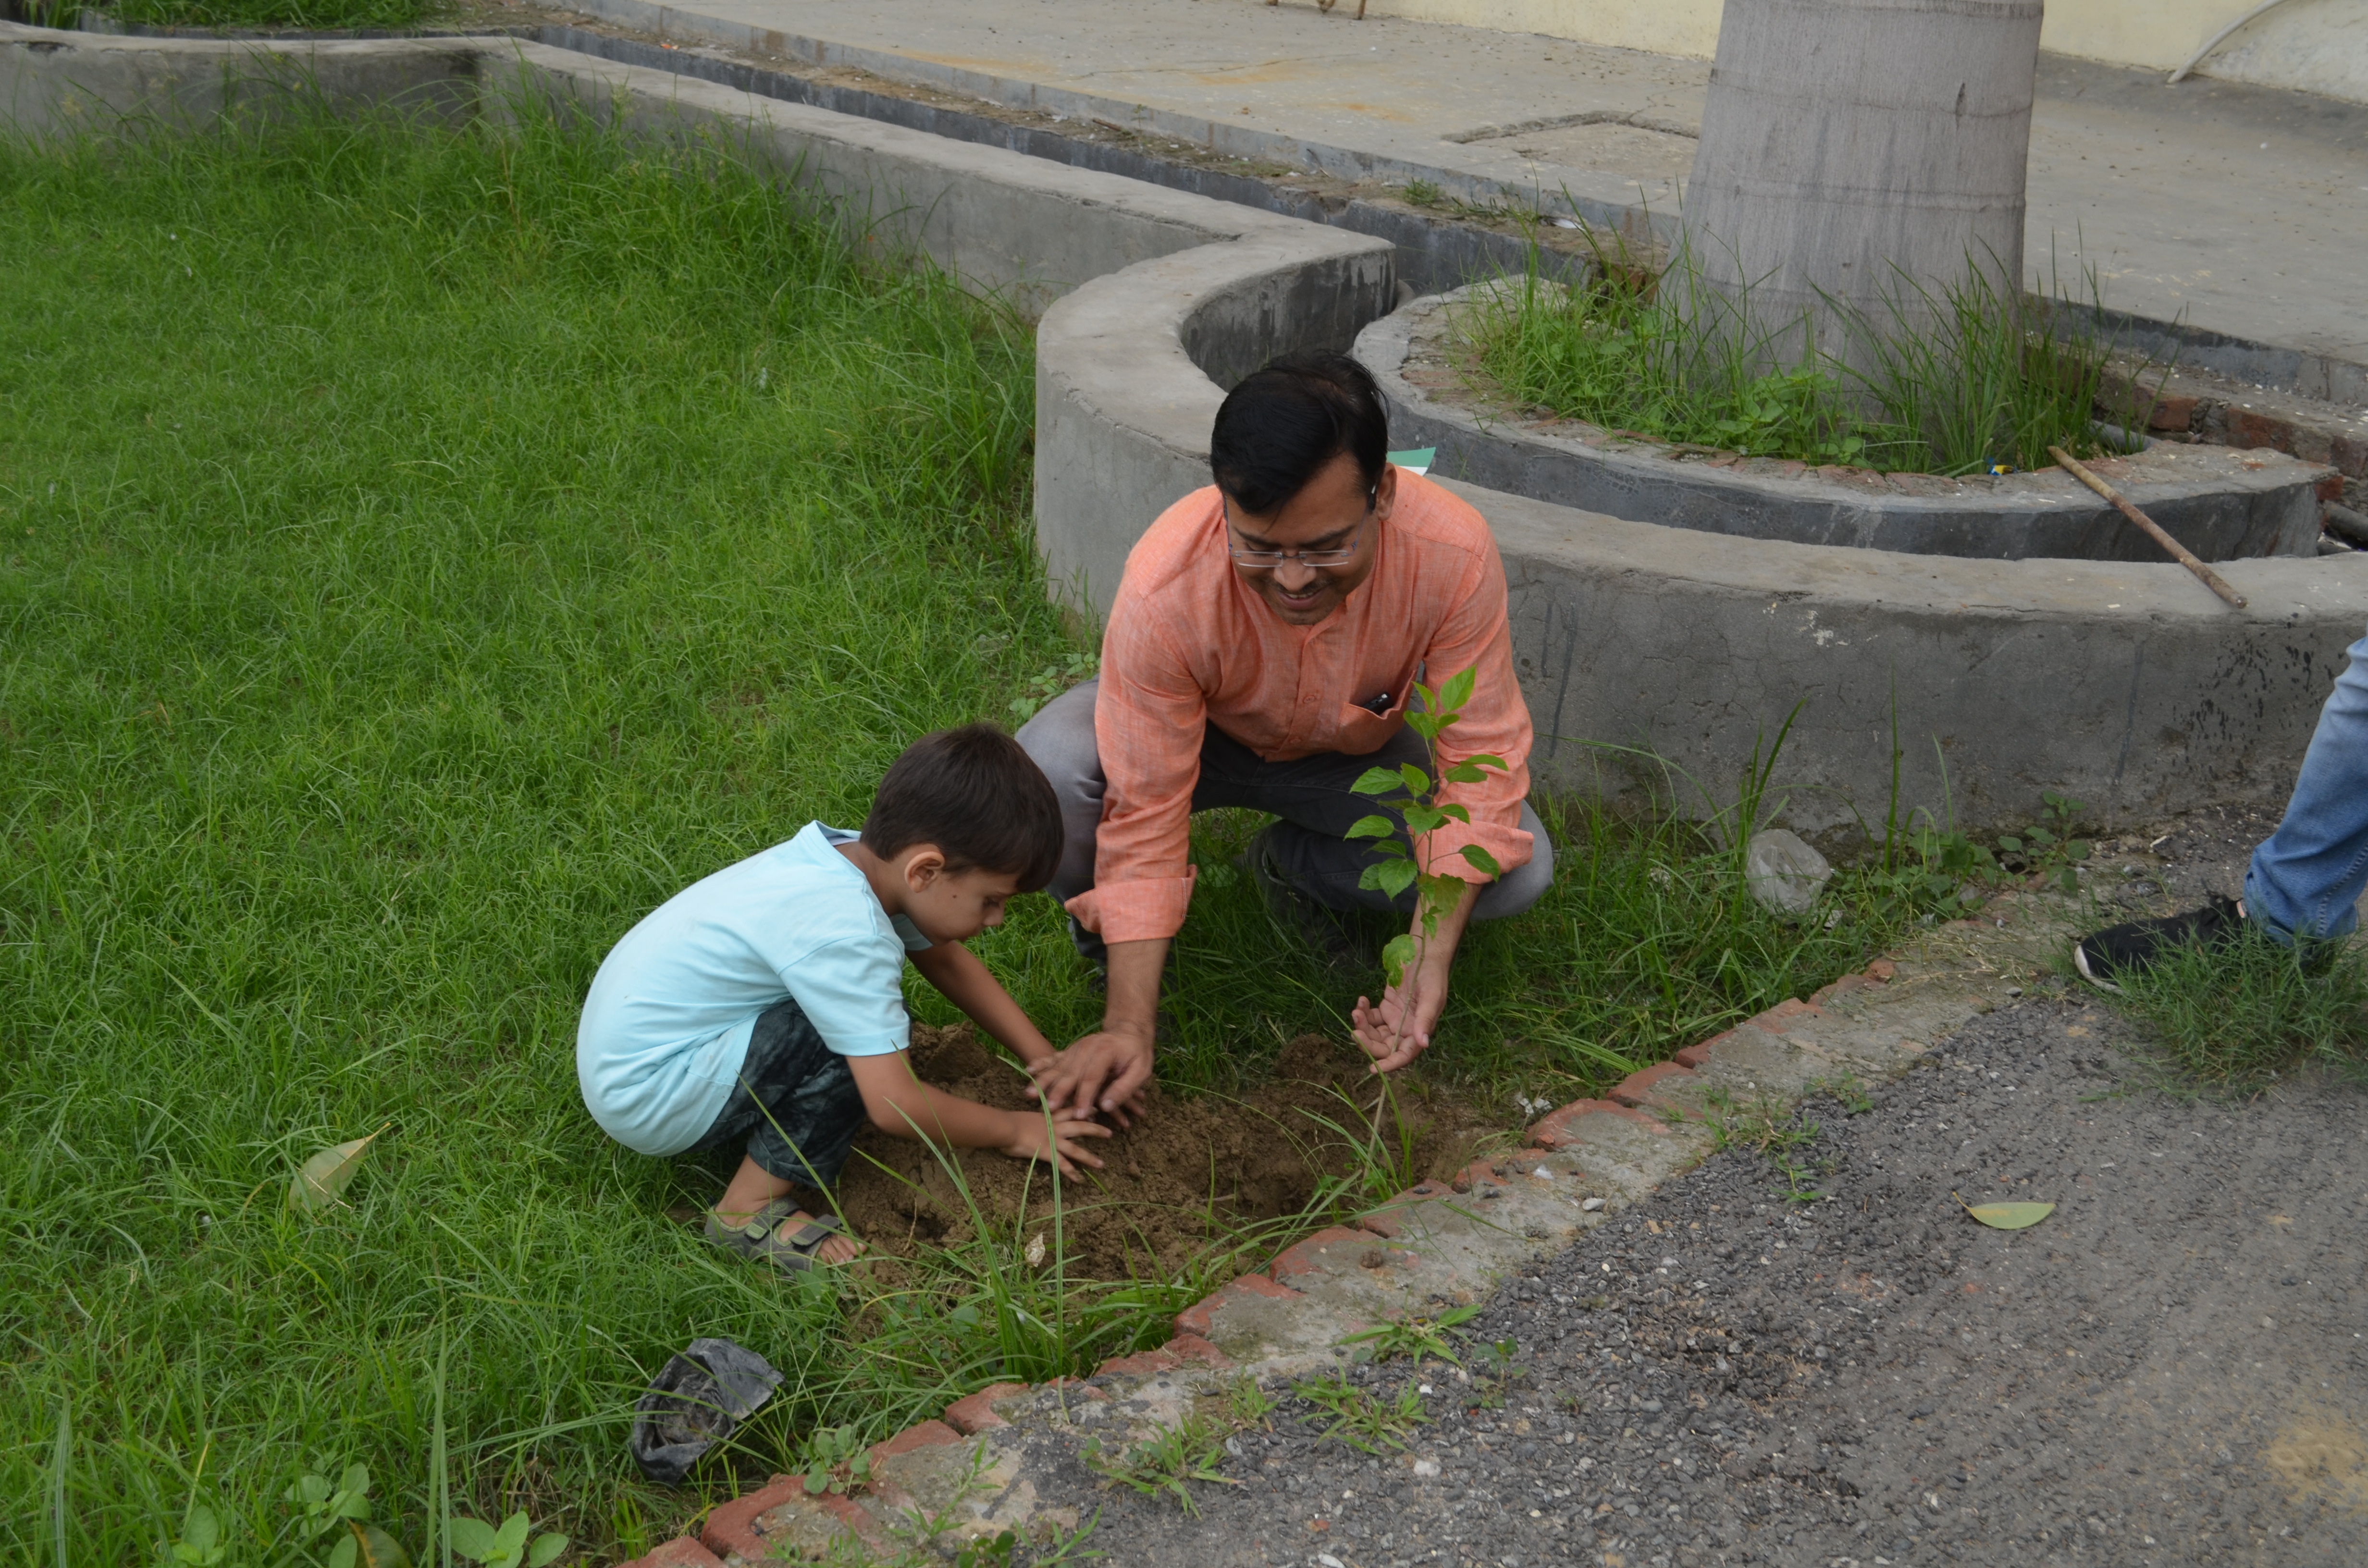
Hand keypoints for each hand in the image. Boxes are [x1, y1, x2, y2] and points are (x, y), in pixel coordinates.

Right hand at [1001, 1108, 1114, 1177]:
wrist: (1005, 1127)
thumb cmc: (1008, 1122)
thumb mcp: (1024, 1117)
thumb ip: (1031, 1120)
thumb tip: (1028, 1123)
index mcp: (1048, 1117)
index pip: (1069, 1111)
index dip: (1082, 1110)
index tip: (1095, 1111)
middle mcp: (1054, 1127)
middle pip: (1080, 1126)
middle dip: (1096, 1129)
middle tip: (1109, 1133)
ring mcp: (1053, 1140)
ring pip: (1076, 1149)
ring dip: (1089, 1158)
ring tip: (1101, 1164)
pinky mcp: (1048, 1153)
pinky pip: (1062, 1165)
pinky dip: (1071, 1173)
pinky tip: (1079, 1180)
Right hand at [1027, 1025, 1154, 1125]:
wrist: (1128, 1030)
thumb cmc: (1137, 1054)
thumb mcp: (1141, 1071)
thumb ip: (1124, 1088)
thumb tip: (1106, 1107)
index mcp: (1105, 1052)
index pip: (1092, 1078)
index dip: (1085, 1097)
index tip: (1078, 1115)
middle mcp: (1087, 1048)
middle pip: (1070, 1072)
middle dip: (1059, 1092)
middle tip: (1049, 1108)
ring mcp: (1077, 1048)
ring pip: (1058, 1066)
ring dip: (1044, 1080)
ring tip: (1030, 1094)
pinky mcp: (1071, 1050)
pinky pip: (1054, 1056)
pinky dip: (1041, 1063)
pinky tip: (1029, 1070)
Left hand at [1351, 956, 1451, 1073]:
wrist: (1424, 953)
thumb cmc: (1432, 974)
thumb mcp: (1432, 996)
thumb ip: (1425, 1020)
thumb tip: (1424, 1044)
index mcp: (1419, 1031)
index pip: (1404, 1055)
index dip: (1390, 1064)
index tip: (1373, 1069)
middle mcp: (1406, 1030)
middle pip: (1383, 1046)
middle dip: (1368, 1043)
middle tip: (1355, 1032)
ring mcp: (1394, 1020)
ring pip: (1373, 1033)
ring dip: (1362, 1026)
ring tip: (1357, 1010)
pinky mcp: (1385, 1008)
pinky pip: (1370, 1018)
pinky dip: (1363, 1012)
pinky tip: (1362, 1000)